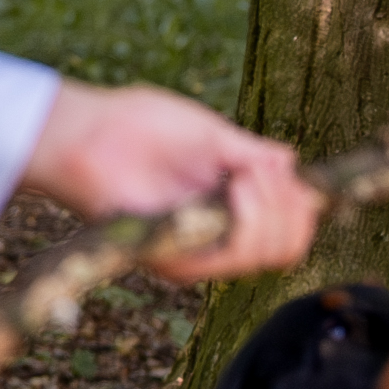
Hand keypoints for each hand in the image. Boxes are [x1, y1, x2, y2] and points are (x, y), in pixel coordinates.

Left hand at [19, 79, 321, 280]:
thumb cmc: (139, 126)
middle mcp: (215, 239)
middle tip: (260, 171)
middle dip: (291, 205)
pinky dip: (251, 218)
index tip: (284, 168)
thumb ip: (252, 156)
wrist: (86, 134)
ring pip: (269, 252)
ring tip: (245, 175)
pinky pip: (235, 255)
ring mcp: (196, 254)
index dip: (302, 203)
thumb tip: (292, 165)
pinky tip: (237, 186)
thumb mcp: (212, 136)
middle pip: (288, 247)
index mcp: (226, 209)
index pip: (289, 229)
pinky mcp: (175, 261)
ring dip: (272, 209)